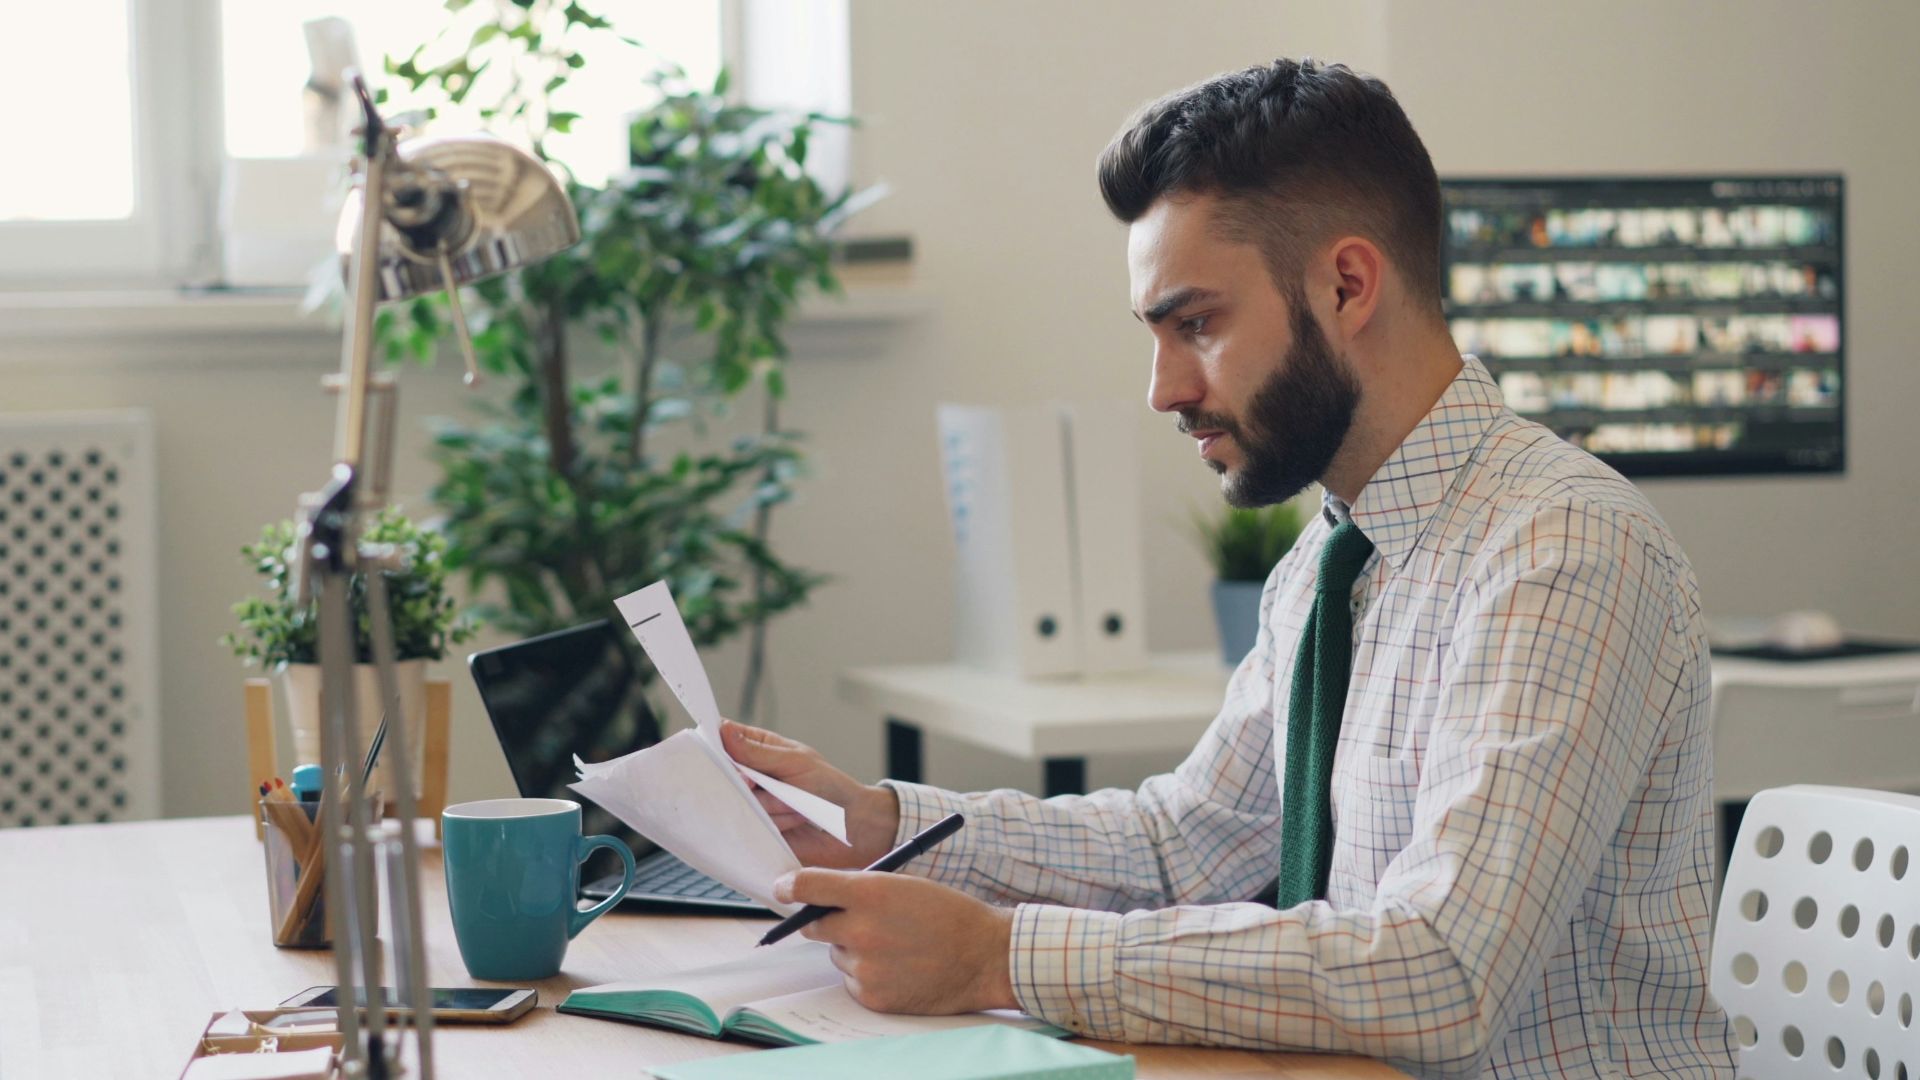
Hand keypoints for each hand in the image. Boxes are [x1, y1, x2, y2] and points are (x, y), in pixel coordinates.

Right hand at [721, 720, 899, 868]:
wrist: (851, 828)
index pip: (725, 739)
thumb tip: (725, 731)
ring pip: (738, 802)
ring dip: (771, 805)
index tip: (714, 749)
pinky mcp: (756, 830)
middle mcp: (751, 776)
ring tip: (795, 805)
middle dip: (746, 781)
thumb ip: (758, 752)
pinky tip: (793, 822)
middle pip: (723, 774)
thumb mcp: (795, 762)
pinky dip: (773, 824)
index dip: (715, 743)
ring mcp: (752, 803)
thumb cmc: (829, 787)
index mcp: (760, 749)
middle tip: (762, 784)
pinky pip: (748, 827)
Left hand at [774, 869, 1015, 1014]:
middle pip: (814, 924)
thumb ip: (861, 888)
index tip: (783, 888)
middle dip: (826, 920)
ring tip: (896, 945)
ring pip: (838, 954)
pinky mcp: (871, 996)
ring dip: (854, 949)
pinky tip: (899, 967)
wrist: (984, 956)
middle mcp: (861, 930)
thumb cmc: (949, 914)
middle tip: (852, 919)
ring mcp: (865, 966)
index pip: (808, 886)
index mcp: (871, 892)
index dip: (790, 886)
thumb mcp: (904, 884)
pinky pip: (853, 981)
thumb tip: (821, 896)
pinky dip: (868, 974)